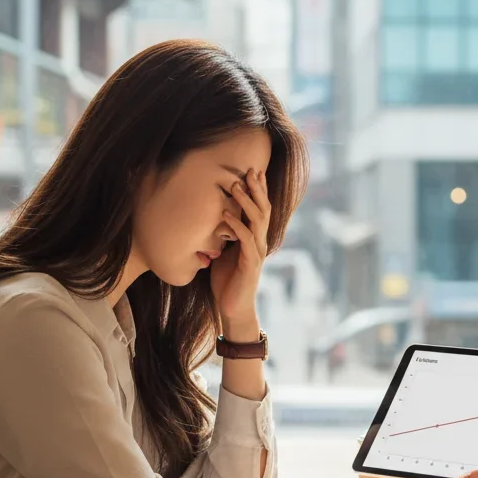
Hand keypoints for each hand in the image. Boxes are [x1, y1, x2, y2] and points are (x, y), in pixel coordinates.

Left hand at [209, 168, 269, 328]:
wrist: (233, 307)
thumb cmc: (227, 280)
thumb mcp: (224, 251)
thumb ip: (224, 235)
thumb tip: (213, 216)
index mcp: (254, 238)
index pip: (260, 209)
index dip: (259, 190)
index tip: (253, 170)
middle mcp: (260, 242)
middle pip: (264, 210)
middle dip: (257, 189)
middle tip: (251, 170)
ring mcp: (257, 252)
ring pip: (257, 221)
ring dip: (246, 203)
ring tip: (237, 187)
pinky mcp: (250, 264)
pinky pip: (246, 241)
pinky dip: (236, 226)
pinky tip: (226, 216)